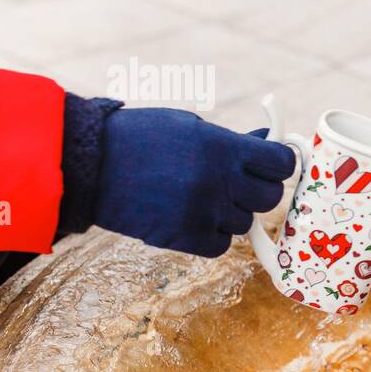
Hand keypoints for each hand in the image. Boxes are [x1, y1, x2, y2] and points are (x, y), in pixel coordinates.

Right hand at [94, 108, 294, 256]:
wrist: (89, 165)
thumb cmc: (141, 138)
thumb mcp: (191, 127)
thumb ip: (235, 141)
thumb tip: (272, 141)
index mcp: (224, 147)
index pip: (281, 164)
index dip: (279, 165)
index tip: (271, 165)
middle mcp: (219, 181)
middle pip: (268, 197)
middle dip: (257, 190)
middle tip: (237, 183)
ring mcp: (203, 212)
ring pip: (243, 222)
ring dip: (229, 212)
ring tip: (199, 195)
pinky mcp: (186, 237)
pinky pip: (221, 244)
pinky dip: (211, 234)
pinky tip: (191, 216)